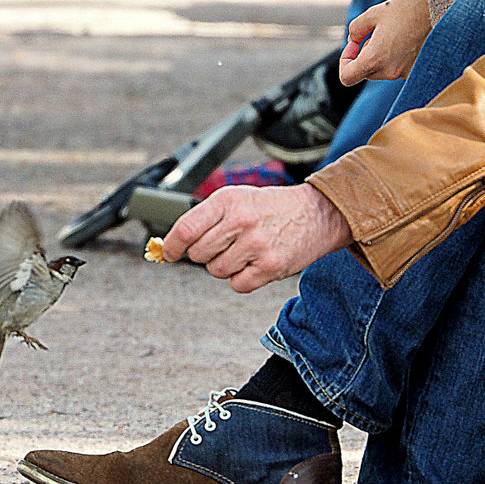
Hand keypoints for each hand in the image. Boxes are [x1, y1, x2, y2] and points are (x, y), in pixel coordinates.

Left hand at [161, 185, 352, 292]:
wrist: (316, 214)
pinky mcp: (270, 267)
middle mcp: (241, 221)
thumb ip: (204, 218)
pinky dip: (242, 278)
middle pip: (198, 254)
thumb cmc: (269, 208)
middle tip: (224, 244)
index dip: (172, 245)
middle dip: (205, 253)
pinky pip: (237, 284)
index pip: (186, 229)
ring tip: (244, 250)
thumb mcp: (236, 199)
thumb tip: (170, 246)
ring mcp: (256, 245)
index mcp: (228, 201)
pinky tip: (255, 262)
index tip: (169, 253)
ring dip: (225, 265)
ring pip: (216, 270)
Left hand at [339, 0, 431, 86]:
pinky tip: (405, 37)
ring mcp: (403, 73)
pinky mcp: (414, 71)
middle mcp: (388, 71)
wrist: (443, 9)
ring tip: (394, 32)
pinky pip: (397, 67)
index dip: (344, 62)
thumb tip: (353, 41)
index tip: (354, 45)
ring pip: (381, 69)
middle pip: (364, 71)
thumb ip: (355, 29)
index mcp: (375, 59)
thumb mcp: (374, 13)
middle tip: (375, 33)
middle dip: (364, 54)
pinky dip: (395, 56)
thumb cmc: (409, 9)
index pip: (346, 78)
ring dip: (380, 54)